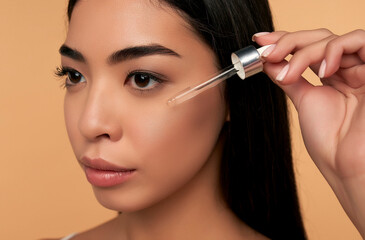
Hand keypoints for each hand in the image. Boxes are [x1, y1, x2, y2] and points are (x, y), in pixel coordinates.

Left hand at [253, 29, 364, 236]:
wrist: (346, 164)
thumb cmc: (329, 141)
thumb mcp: (303, 101)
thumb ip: (290, 77)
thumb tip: (269, 61)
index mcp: (331, 77)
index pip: (308, 47)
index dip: (284, 40)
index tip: (260, 43)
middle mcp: (346, 70)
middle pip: (318, 38)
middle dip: (288, 42)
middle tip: (266, 53)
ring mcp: (361, 70)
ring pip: (332, 39)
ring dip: (304, 51)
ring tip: (288, 74)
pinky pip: (359, 41)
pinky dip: (333, 50)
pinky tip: (320, 72)